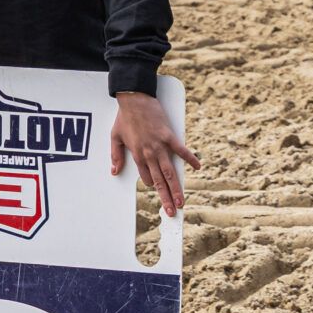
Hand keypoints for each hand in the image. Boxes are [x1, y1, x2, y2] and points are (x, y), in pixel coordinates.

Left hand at [107, 91, 195, 215]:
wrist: (134, 99)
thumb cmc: (124, 118)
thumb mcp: (115, 138)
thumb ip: (116, 156)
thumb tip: (114, 172)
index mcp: (137, 155)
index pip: (147, 177)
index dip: (153, 185)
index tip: (159, 190)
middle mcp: (149, 154)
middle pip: (160, 181)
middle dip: (166, 198)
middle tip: (172, 212)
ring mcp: (160, 146)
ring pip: (170, 172)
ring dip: (176, 188)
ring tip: (182, 201)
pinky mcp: (169, 136)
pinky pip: (181, 150)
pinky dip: (190, 159)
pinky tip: (198, 167)